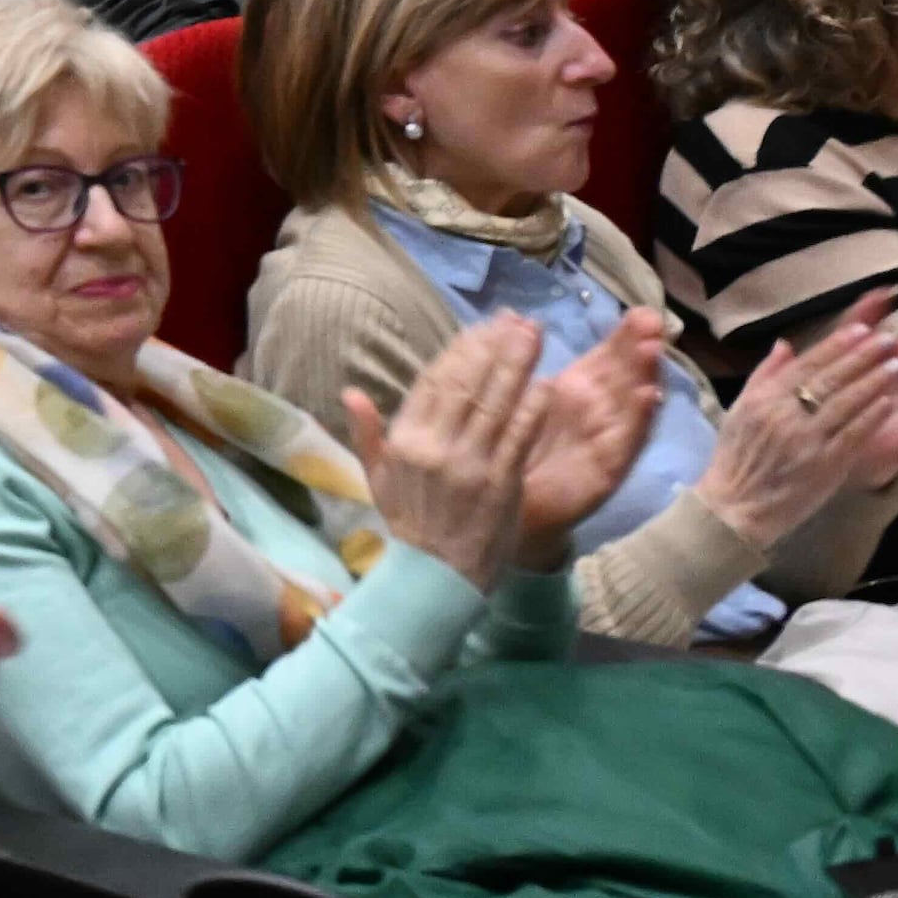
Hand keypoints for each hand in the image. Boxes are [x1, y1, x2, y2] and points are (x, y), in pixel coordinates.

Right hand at [342, 315, 555, 587]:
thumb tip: (351, 393)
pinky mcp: (501, 483)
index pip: (435, 383)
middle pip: (469, 385)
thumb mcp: (378, 478)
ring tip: (535, 336)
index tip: (483, 327)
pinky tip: (546, 385)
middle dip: (495, 348)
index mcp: (406, 441)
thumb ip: (367, 433)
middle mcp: (436, 447)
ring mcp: (471, 464)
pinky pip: (519, 438)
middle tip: (519, 320)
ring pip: (496, 404)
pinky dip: (532, 409)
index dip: (461, 351)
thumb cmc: (409, 525)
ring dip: (518, 366)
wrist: (435, 577)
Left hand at [510, 310, 668, 565]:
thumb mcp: (512, 397)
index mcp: (577, 390)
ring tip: (653, 349)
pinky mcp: (606, 469)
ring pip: (633, 402)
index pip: (607, 356)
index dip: (623, 335)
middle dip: (641, 347)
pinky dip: (639, 418)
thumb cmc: (512, 448)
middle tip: (652, 320)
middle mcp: (598, 410)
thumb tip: (511, 315)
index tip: (638, 310)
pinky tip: (647, 395)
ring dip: (645, 374)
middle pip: (628, 374)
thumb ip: (515, 359)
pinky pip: (627, 442)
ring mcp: (606, 439)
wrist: (505, 506)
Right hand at [694, 298, 897, 546]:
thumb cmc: (736, 457)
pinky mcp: (825, 464)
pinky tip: (888, 401)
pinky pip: (854, 434)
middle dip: (863, 357)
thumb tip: (786, 345)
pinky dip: (872, 416)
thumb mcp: (739, 410)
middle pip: (831, 378)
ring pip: (847, 403)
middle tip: (890, 339)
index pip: (807, 364)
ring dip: (874, 381)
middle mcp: (786, 414)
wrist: (736, 506)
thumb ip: (764, 376)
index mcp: (764, 398)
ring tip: (897, 364)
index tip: (862, 330)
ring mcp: (808, 439)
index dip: (837, 346)